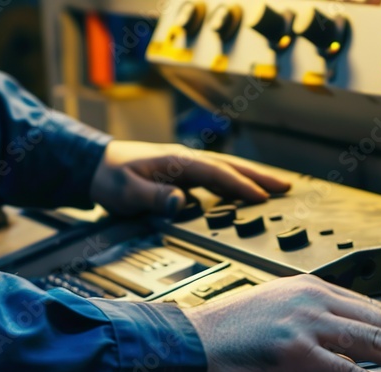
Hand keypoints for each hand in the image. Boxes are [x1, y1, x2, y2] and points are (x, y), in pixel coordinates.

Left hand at [90, 140, 290, 215]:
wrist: (94, 166)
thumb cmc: (109, 178)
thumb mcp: (126, 191)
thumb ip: (153, 197)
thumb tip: (181, 202)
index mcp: (177, 161)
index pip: (217, 173)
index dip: (241, 185)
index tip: (262, 198)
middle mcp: (186, 160)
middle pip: (230, 166)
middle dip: (260, 176)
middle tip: (286, 186)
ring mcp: (186, 165)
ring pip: (227, 169)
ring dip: (252, 177)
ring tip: (277, 187)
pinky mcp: (183, 173)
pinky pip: (217, 176)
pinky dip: (235, 182)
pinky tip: (244, 192)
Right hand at [182, 275, 380, 371]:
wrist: (184, 345)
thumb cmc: (222, 338)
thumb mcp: (274, 315)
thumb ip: (309, 324)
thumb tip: (338, 346)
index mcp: (310, 289)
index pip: (374, 308)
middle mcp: (314, 300)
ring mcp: (306, 324)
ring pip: (378, 343)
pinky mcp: (296, 352)